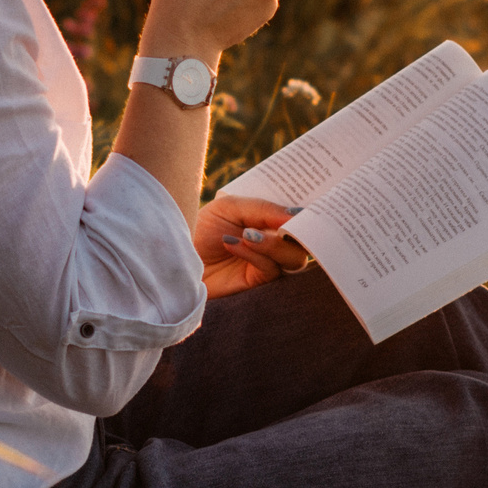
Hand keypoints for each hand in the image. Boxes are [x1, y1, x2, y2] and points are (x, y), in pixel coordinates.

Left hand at [194, 192, 310, 298]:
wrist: (176, 258)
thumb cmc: (200, 228)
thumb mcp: (230, 207)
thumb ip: (263, 208)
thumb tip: (297, 213)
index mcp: (270, 218)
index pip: (300, 215)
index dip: (311, 211)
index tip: (312, 206)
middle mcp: (275, 240)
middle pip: (305, 239)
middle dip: (298, 230)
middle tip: (287, 222)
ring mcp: (269, 261)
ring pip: (294, 257)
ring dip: (274, 244)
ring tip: (248, 235)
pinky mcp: (259, 281)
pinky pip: (271, 268)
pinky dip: (256, 254)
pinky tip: (233, 244)